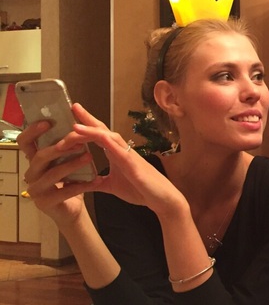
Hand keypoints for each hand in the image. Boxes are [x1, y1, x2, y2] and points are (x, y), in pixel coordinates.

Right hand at [17, 116, 98, 226]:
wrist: (72, 210)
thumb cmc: (69, 182)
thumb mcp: (67, 161)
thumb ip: (67, 145)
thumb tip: (76, 119)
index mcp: (35, 160)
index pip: (25, 142)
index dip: (33, 131)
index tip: (48, 122)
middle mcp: (31, 173)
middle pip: (40, 156)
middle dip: (60, 147)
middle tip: (78, 140)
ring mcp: (36, 190)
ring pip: (53, 173)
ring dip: (72, 164)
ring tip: (89, 157)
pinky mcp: (45, 203)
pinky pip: (65, 191)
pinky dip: (82, 185)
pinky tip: (96, 181)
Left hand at [67, 104, 185, 215]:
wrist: (161, 198)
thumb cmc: (141, 190)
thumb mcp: (112, 186)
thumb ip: (98, 182)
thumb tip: (83, 182)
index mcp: (115, 154)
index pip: (98, 135)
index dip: (86, 124)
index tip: (72, 115)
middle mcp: (121, 150)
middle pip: (102, 130)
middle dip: (87, 118)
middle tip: (73, 106)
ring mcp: (128, 156)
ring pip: (109, 137)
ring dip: (92, 130)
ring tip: (75, 125)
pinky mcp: (134, 165)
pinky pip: (121, 151)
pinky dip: (109, 142)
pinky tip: (99, 136)